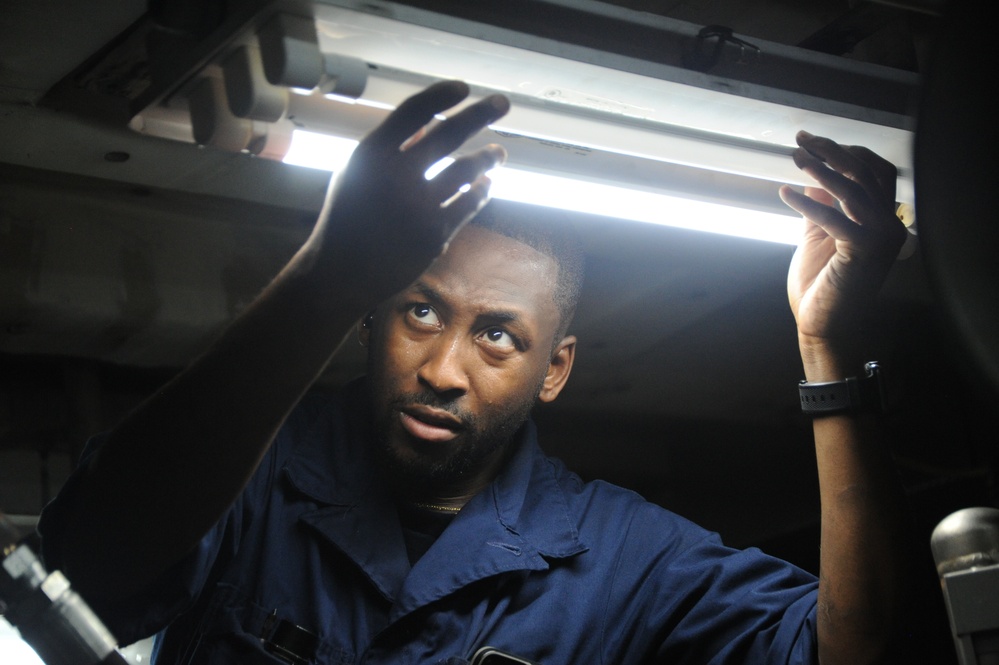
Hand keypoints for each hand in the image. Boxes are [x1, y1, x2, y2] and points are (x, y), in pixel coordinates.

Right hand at [313, 80, 509, 304]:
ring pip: (467, 170)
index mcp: (372, 154)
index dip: (441, 96)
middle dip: (480, 114)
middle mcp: (396, 176)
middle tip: (503, 103)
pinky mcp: (435, 235)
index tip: (464, 87)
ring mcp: (418, 207)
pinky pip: (468, 204)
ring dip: (488, 158)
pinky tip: (486, 184)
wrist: (343, 272)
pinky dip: (481, 191)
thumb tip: (428, 124)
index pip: (413, 112)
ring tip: (499, 153)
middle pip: (449, 134)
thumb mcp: (357, 174)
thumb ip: (389, 149)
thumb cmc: (350, 217)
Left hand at [779, 131, 905, 353]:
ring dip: (823, 169)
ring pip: (854, 189)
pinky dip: (809, 204)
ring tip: (796, 158)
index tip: (811, 140)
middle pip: (865, 172)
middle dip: (832, 151)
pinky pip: (836, 218)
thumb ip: (820, 207)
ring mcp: (880, 238)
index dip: (844, 151)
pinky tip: (785, 193)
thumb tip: (812, 178)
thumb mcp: (818, 236)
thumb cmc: (821, 284)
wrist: (822, 325)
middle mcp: (888, 225)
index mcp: (882, 219)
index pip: (873, 171)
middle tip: (801, 141)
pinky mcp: (862, 251)